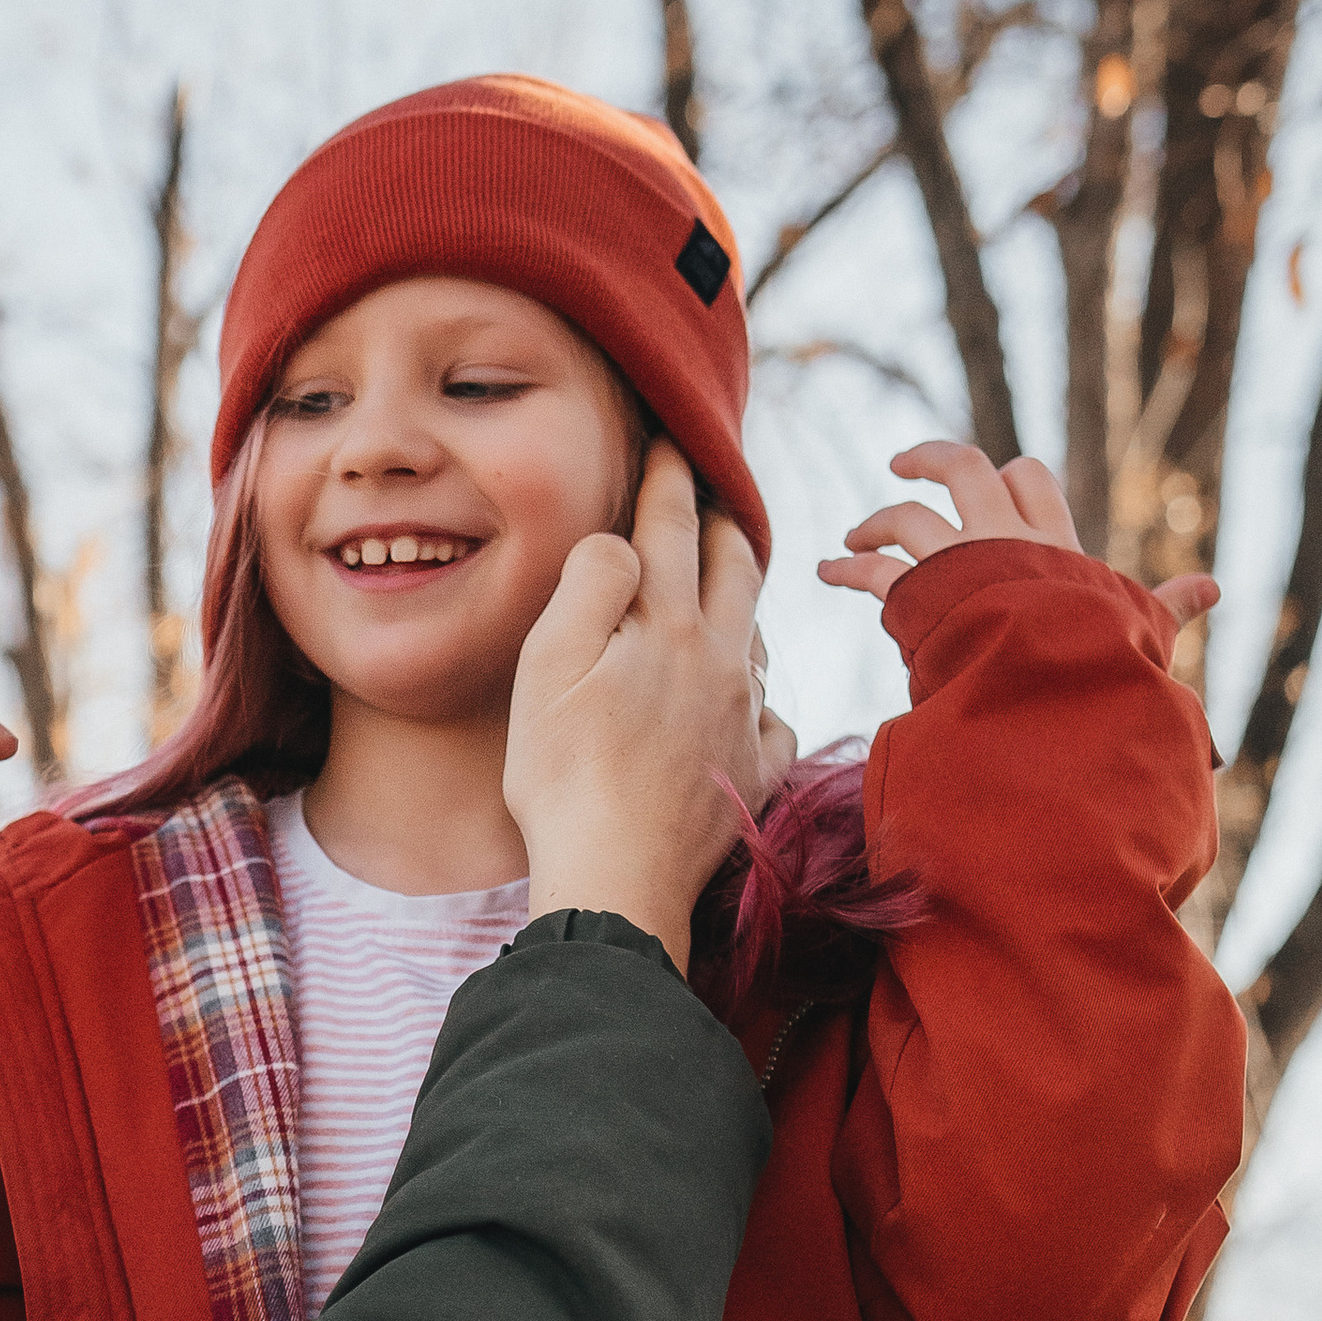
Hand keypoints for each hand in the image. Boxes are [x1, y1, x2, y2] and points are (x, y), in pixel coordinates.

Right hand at [502, 440, 768, 966]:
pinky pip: (773, 718)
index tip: (669, 437)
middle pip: (736, 567)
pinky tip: (747, 701)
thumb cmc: (564, 777)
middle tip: (708, 494)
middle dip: (721, 521)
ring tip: (725, 588)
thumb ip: (592, 585)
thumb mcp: (549, 666)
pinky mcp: (753, 775)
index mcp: (670, 625)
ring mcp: (745, 719)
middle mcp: (723, 661)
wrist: (615, 883)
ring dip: (741, 602)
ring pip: (756, 636)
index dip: (668, 475)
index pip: (672, 526)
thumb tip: (625, 541)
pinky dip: (759, 696)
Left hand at [817, 439, 1218, 631]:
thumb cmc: (1103, 660)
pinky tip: (826, 571)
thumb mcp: (1142, 630)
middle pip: (963, 467)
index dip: (1007, 477)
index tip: (991, 487)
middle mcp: (1003, 538)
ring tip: (854, 537)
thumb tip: (1214, 588)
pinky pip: (873, 573)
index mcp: (1053, 542)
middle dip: (930, 459)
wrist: (1057, 683)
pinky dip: (847, 570)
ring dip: (876, 521)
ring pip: (907, 515)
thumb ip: (1169, 606)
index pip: (1030, 479)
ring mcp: (957, 562)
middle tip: (903, 465)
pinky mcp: (919, 596)